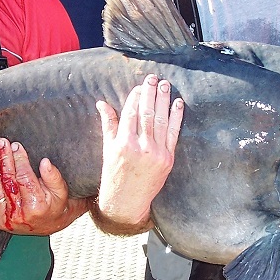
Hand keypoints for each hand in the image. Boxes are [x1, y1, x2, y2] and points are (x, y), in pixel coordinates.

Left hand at [0, 138, 86, 234]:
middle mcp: (19, 214)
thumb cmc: (56, 206)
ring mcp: (6, 219)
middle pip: (8, 181)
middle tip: (2, 143)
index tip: (16, 146)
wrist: (50, 225)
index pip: (24, 178)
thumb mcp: (61, 191)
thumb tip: (44, 162)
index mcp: (36, 207)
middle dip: (5, 159)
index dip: (19, 160)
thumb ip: (53, 177)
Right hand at [94, 74, 183, 233]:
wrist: (127, 201)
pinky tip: (178, 104)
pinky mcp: (168, 159)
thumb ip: (108, 124)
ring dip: (164, 101)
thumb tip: (102, 103)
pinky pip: (173, 134)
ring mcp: (156, 154)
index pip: (131, 113)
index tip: (140, 86)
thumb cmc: (114, 174)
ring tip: (166, 85)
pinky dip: (176, 118)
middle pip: (147, 114)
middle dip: (151, 93)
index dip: (136, 97)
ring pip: (160, 121)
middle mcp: (140, 147)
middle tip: (154, 78)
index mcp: (123, 143)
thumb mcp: (107, 148)